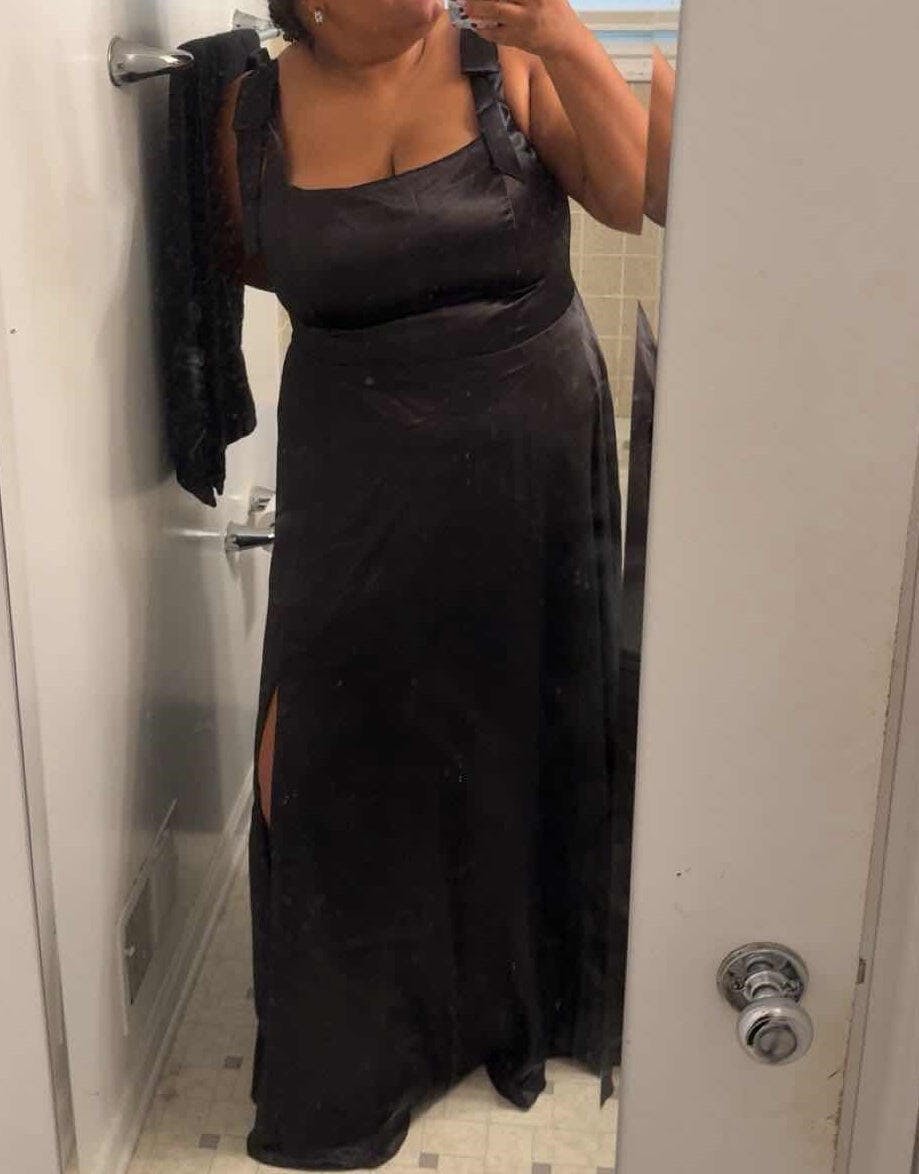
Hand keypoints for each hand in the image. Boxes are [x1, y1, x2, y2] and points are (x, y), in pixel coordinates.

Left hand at [459, 0, 585, 58]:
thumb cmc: (553, 11)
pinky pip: (497, 33)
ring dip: (478, 8)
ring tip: (467, 7)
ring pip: (497, 10)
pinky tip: (477, 25)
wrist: (565, 42)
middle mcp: (534, 1)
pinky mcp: (520, 39)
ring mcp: (526, 20)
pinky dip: (484, 29)